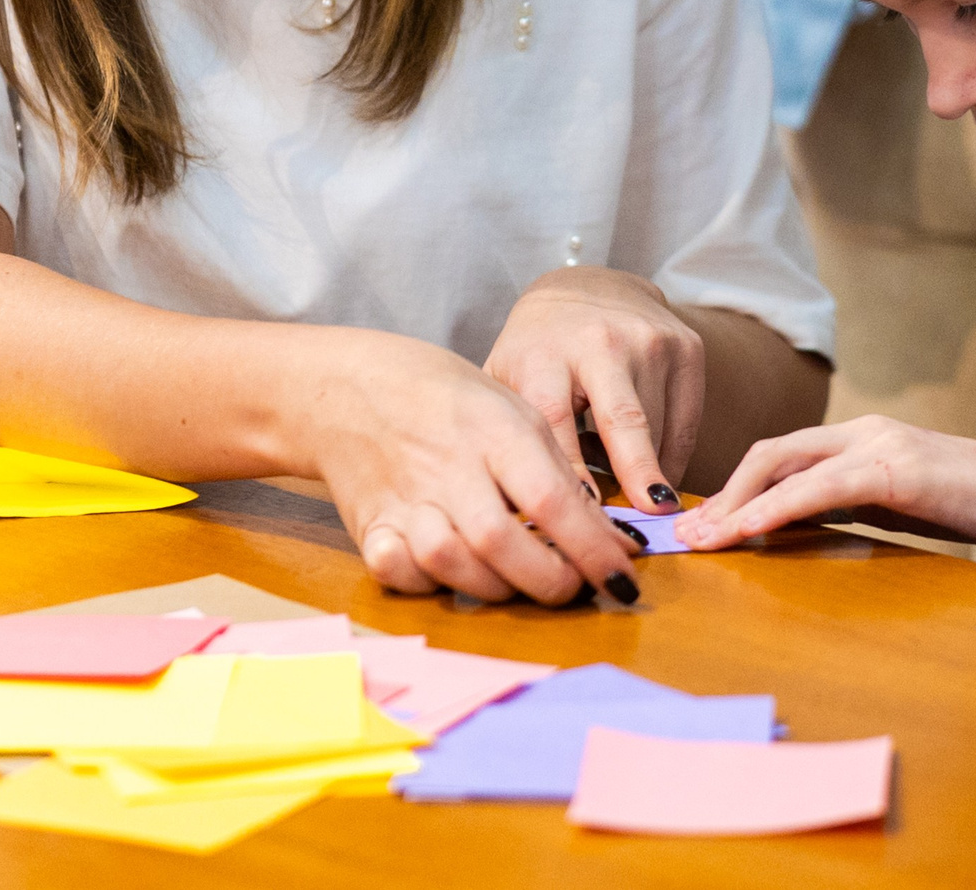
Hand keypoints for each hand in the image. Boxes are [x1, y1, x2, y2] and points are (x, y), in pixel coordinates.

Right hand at [299, 329, 640, 605]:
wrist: (351, 387)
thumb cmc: (450, 400)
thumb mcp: (514, 413)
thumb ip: (558, 473)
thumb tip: (611, 539)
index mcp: (494, 431)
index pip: (551, 501)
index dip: (593, 548)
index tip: (624, 576)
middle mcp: (448, 466)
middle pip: (500, 542)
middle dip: (549, 580)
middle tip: (576, 588)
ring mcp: (404, 498)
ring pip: (450, 563)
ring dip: (497, 588)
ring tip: (522, 581)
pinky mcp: (368, 525)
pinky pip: (399, 571)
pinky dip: (429, 584)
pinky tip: (453, 575)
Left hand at [484, 267, 701, 511]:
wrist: (586, 288)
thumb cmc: (535, 352)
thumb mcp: (504, 380)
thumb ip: (505, 433)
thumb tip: (510, 512)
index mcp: (544, 353)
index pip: (556, 421)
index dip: (571, 473)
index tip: (580, 518)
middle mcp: (600, 341)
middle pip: (623, 420)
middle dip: (635, 474)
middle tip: (645, 524)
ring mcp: (650, 341)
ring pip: (659, 427)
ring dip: (649, 475)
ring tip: (635, 507)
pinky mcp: (687, 348)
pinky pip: (686, 422)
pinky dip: (674, 458)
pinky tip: (656, 479)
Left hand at [671, 415, 975, 566]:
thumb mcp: (903, 510)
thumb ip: (853, 508)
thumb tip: (794, 528)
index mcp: (865, 439)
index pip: (782, 456)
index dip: (735, 489)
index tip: (701, 525)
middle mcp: (866, 431)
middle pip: (770, 453)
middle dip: (720, 493)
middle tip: (681, 536)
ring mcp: (882, 444)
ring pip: (785, 464)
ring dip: (735, 504)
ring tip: (700, 540)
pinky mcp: (900, 469)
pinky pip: (822, 488)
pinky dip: (776, 510)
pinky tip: (748, 532)